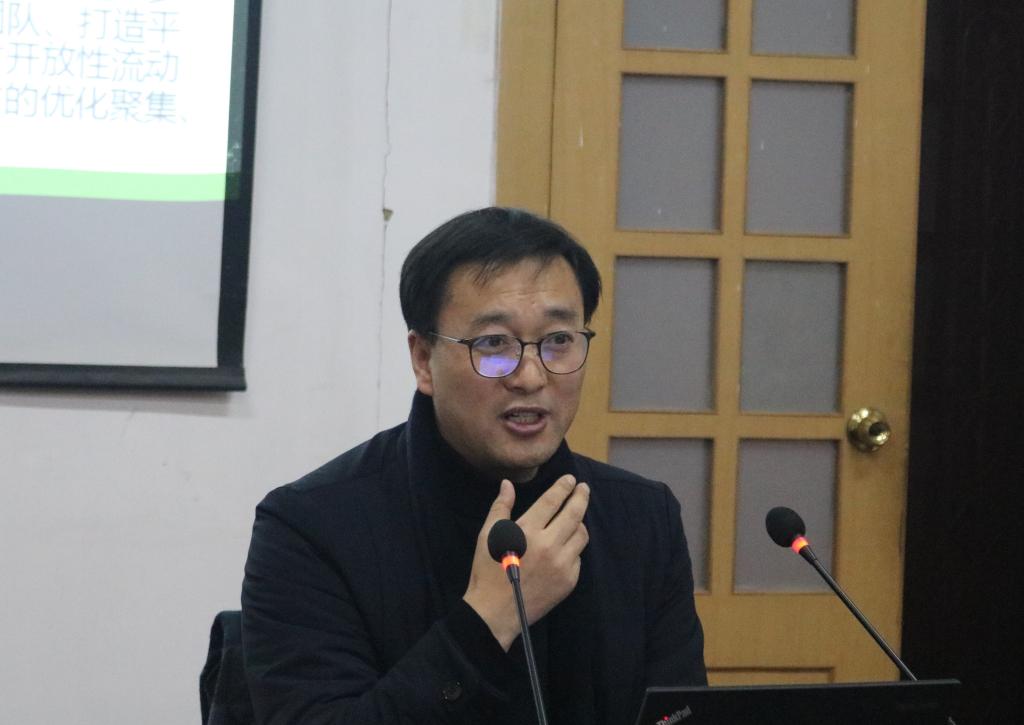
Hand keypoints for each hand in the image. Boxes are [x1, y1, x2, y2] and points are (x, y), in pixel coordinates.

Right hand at [463, 475, 589, 650]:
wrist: (495, 611)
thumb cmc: (487, 570)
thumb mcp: (488, 535)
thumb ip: (501, 507)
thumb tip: (508, 484)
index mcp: (528, 530)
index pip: (552, 501)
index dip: (563, 487)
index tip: (570, 479)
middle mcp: (549, 545)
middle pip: (574, 514)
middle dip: (581, 497)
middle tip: (583, 488)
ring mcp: (562, 564)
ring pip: (581, 535)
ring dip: (579, 523)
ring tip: (575, 517)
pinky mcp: (568, 581)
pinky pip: (578, 557)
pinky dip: (573, 548)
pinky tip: (565, 546)